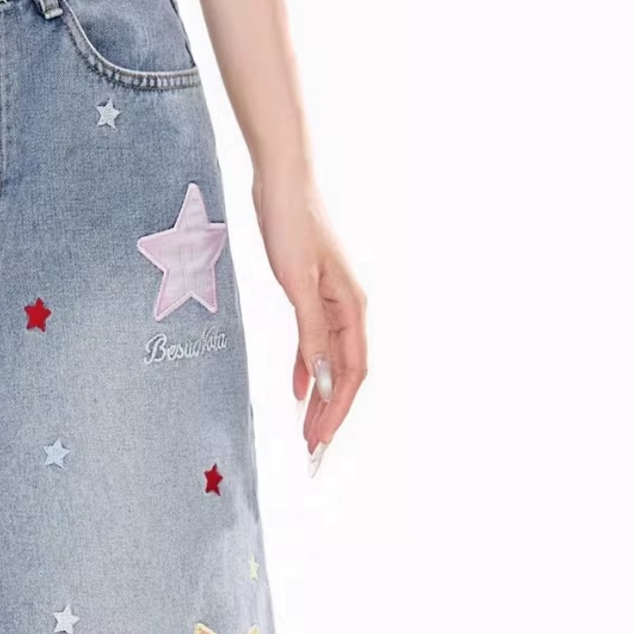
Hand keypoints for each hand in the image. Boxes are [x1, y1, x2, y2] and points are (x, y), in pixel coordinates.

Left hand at [251, 170, 366, 473]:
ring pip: (329, 362)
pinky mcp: (310, 293)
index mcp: (352, 308)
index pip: (352, 373)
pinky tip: (296, 389)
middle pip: (344, 374)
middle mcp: (348, 308)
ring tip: (306, 431)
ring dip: (319, 397)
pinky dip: (306, 368)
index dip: (338, 410)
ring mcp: (330, 302)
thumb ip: (310, 333)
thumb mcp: (297, 282)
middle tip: (312, 452)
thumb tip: (320, 381)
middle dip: (330, 414)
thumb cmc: (291, 225)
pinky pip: (313, 342)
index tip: (321, 442)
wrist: (282, 182)